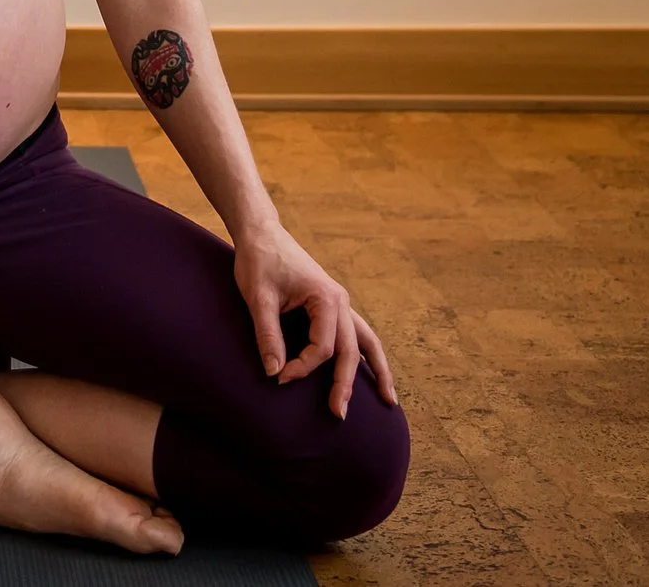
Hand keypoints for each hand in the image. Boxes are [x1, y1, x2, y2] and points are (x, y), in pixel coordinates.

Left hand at [232, 223, 396, 419]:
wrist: (261, 234)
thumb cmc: (259, 262)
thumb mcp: (258, 297)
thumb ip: (267, 335)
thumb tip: (274, 373)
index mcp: (326, 298)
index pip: (322, 347)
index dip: (302, 368)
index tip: (279, 377)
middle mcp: (341, 301)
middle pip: (351, 351)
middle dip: (346, 384)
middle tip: (339, 414)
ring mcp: (341, 303)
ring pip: (367, 342)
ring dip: (377, 371)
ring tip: (390, 401)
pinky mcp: (333, 306)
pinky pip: (357, 334)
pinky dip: (367, 355)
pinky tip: (370, 373)